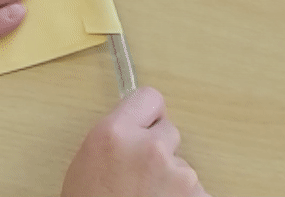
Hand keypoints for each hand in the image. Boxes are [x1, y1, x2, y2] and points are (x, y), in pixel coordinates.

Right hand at [62, 87, 208, 196]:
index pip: (150, 98)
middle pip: (169, 131)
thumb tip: (135, 128)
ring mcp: (178, 175)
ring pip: (183, 165)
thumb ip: (115, 138)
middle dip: (159, 150)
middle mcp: (148, 148)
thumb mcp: (88, 162)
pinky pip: (195, 190)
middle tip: (139, 176)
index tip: (146, 126)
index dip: (148, 115)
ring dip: (171, 180)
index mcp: (113, 133)